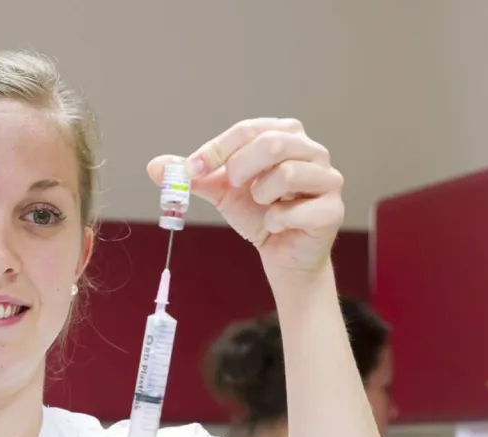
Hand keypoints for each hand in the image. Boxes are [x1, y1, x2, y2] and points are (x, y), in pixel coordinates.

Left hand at [148, 118, 344, 274]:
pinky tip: (276, 226)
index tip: (191, 170)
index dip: (216, 149)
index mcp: (286, 135)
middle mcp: (312, 151)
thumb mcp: (221, 191)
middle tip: (232, 185)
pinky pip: (297, 211)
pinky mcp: (332, 210)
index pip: (248, 129)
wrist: (281, 255)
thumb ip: (194, 176)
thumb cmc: (258, 214)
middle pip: (273, 143)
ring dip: (261, 195)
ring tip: (263, 205)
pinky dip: (276, 222)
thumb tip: (155, 167)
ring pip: (287, 173)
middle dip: (240, 167)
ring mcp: (328, 179)